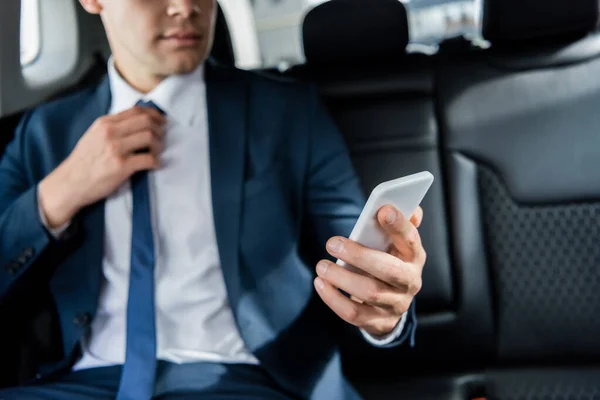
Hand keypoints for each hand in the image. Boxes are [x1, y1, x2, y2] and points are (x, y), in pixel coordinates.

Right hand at [39, 107, 165, 227]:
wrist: (70, 183)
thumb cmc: (84, 161)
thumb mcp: (94, 136)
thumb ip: (112, 127)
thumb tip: (136, 122)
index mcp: (105, 123)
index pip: (136, 111)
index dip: (154, 115)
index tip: (161, 121)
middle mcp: (110, 132)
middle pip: (146, 122)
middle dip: (159, 130)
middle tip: (161, 138)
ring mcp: (116, 149)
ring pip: (150, 138)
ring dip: (159, 145)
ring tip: (156, 153)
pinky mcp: (121, 166)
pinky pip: (148, 159)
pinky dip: (156, 162)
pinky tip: (155, 165)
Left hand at [314, 205, 425, 336]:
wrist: (391, 304)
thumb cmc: (388, 262)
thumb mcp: (396, 245)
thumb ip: (400, 225)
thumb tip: (412, 208)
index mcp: (414, 257)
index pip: (410, 239)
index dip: (398, 225)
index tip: (382, 210)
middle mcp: (410, 282)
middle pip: (389, 269)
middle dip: (359, 255)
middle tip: (332, 243)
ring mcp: (396, 304)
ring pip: (369, 293)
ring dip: (341, 278)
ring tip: (322, 266)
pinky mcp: (379, 322)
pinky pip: (354, 313)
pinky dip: (333, 299)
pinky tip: (320, 283)